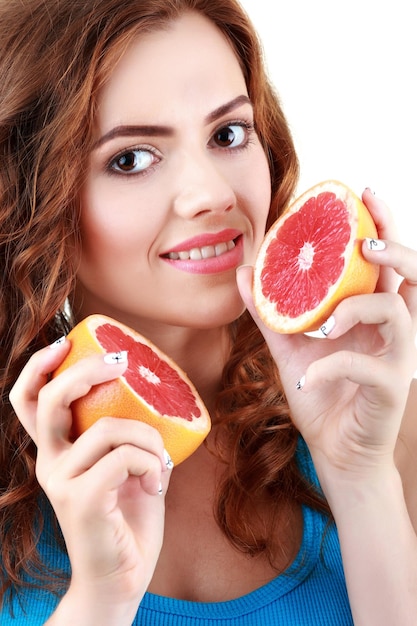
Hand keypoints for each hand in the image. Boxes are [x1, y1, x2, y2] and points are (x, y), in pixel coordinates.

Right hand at [9, 341, 172, 617]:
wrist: (121, 579)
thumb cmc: (126, 519)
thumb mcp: (126, 469)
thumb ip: (128, 438)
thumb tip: (155, 400)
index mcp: (57, 451)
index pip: (29, 401)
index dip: (38, 367)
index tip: (67, 342)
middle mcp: (50, 463)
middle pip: (50, 401)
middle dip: (86, 371)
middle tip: (120, 363)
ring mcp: (61, 482)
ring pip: (107, 429)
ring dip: (148, 438)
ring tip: (161, 462)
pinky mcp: (80, 500)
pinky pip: (124, 458)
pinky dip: (151, 463)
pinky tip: (156, 483)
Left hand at [237, 190, 416, 486]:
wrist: (334, 451)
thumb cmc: (320, 396)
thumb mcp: (289, 349)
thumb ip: (270, 312)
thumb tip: (243, 272)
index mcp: (373, 314)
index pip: (388, 262)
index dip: (383, 223)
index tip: (364, 193)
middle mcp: (394, 329)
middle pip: (413, 275)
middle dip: (394, 248)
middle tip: (365, 241)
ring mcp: (398, 358)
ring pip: (398, 311)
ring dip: (358, 307)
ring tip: (327, 320)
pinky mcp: (391, 389)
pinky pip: (365, 365)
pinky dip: (331, 365)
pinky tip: (306, 377)